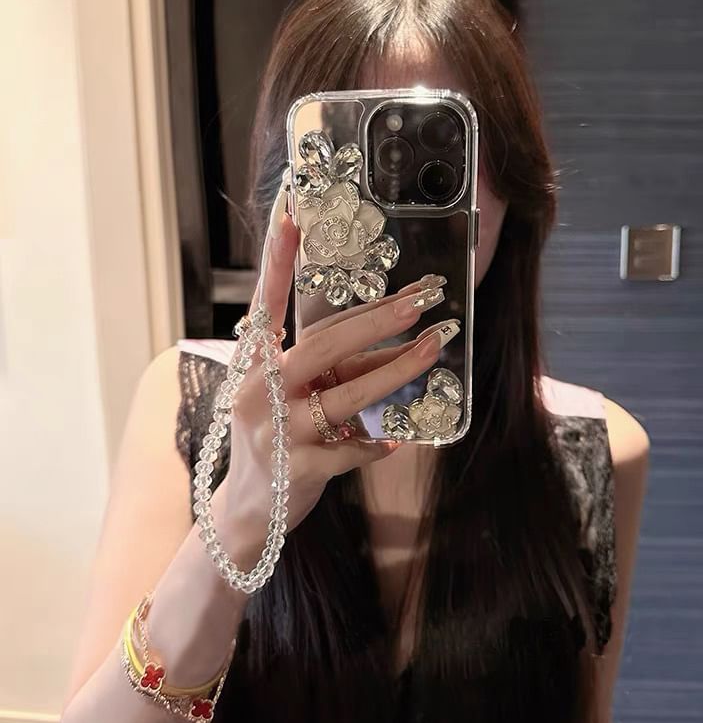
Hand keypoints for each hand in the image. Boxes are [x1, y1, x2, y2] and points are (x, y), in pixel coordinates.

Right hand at [219, 183, 456, 548]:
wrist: (249, 510)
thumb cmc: (273, 440)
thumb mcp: (292, 398)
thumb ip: (331, 368)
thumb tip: (390, 342)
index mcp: (253, 366)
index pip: (265, 303)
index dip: (277, 259)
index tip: (291, 212)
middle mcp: (259, 391)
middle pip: (323, 344)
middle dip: (376, 318)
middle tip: (421, 298)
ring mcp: (277, 430)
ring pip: (346, 395)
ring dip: (396, 371)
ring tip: (432, 349)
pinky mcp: (298, 468)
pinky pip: (351, 449)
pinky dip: (376, 444)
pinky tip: (395, 441)